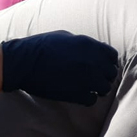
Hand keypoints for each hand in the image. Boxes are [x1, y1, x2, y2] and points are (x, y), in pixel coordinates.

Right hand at [1, 30, 118, 105]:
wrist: (22, 62)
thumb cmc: (41, 46)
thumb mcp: (66, 36)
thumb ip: (85, 44)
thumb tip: (95, 49)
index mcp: (91, 45)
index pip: (113, 56)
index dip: (108, 61)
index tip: (101, 65)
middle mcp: (93, 62)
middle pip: (111, 73)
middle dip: (104, 75)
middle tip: (96, 78)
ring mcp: (86, 79)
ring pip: (105, 88)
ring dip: (98, 88)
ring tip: (89, 88)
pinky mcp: (76, 94)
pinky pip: (92, 100)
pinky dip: (88, 98)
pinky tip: (80, 95)